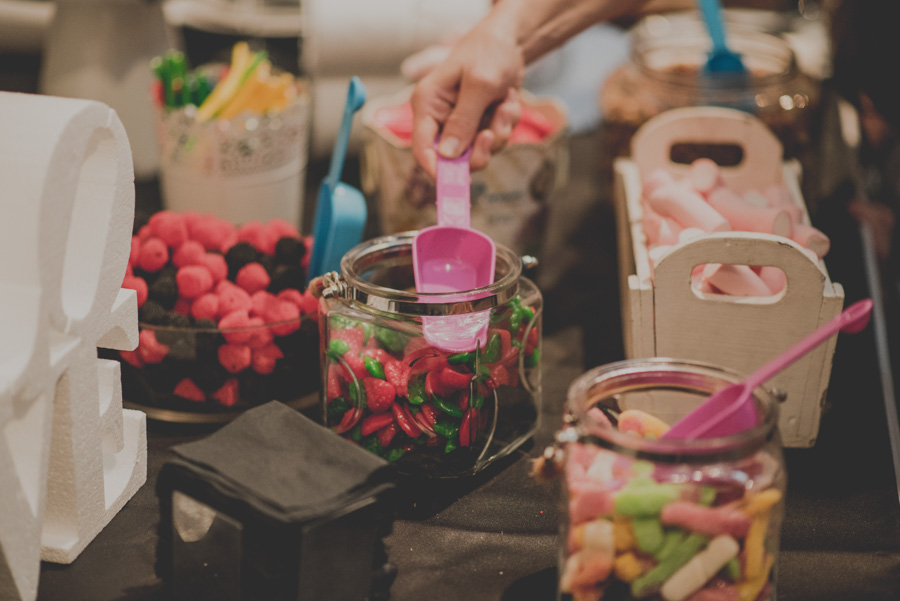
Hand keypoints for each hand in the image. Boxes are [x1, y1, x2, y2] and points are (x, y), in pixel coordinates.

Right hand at [410, 20, 523, 177]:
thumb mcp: (479, 85)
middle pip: (453, 158)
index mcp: (427, 104)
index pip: (422, 148)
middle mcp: (440, 118)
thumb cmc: (488, 53)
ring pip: (479, 152)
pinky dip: (506, 124)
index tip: (457, 182)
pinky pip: (494, 141)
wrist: (510, 41)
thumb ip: (463, 120)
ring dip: (499, 132)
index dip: (437, 169)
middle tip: (493, 133)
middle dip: (480, 149)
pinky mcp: (479, 125)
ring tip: (505, 104)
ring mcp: (461, 123)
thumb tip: (447, 155)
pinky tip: (508, 101)